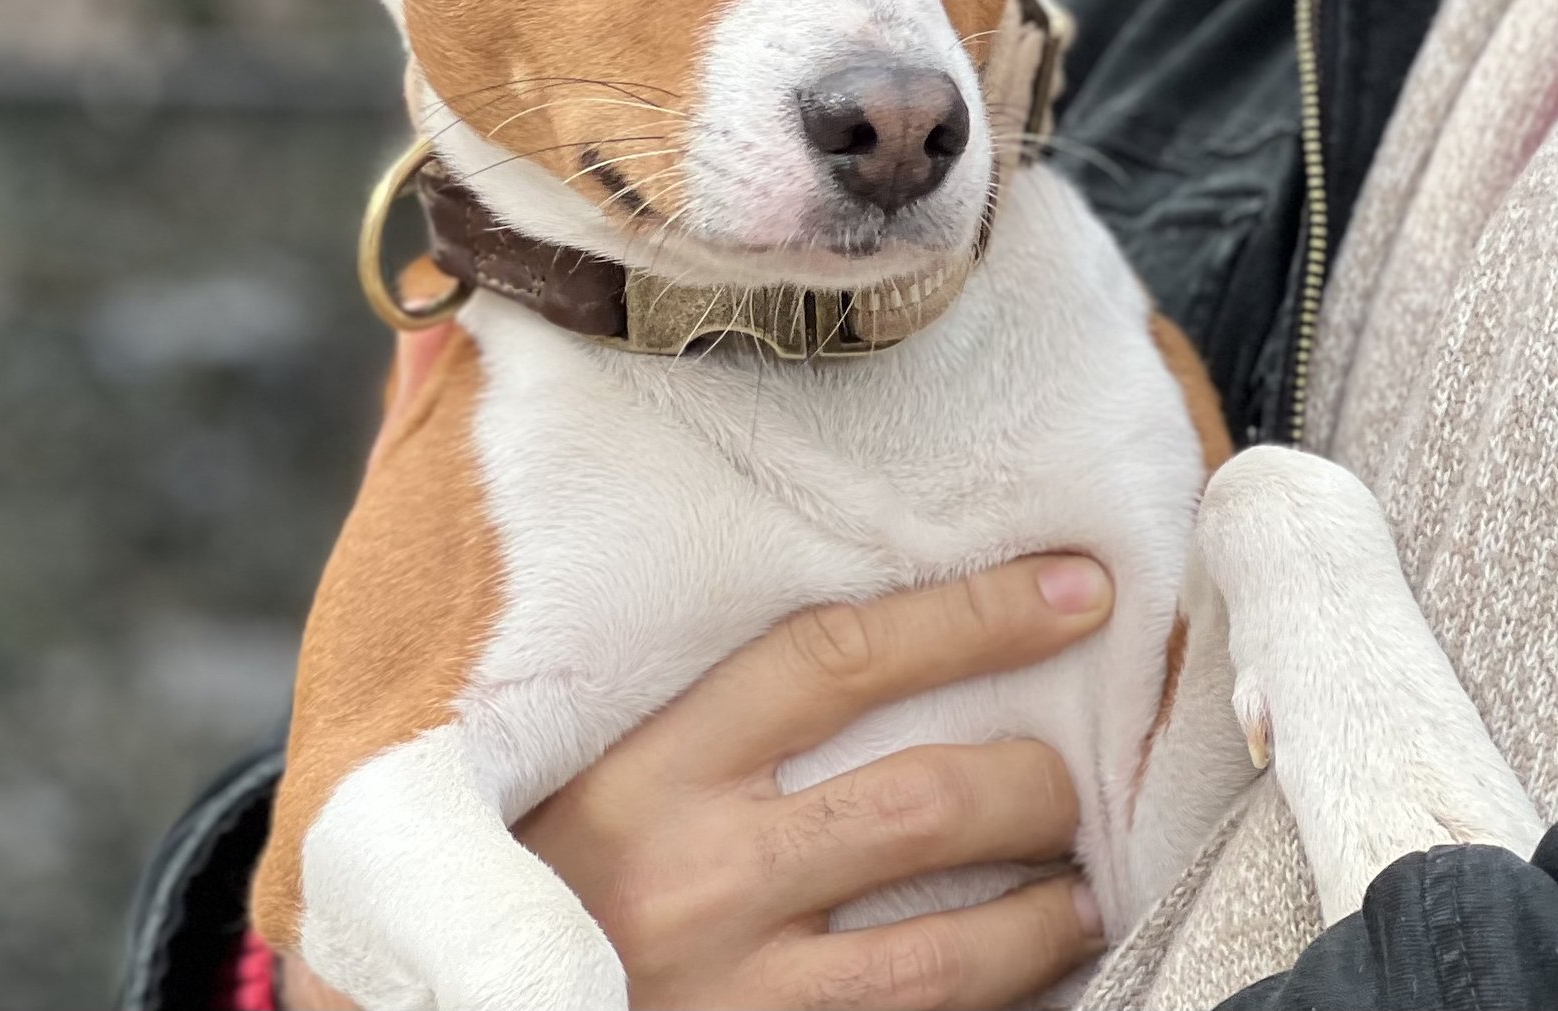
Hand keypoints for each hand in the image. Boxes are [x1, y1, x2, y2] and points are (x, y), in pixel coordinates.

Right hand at [537, 553, 1114, 1007]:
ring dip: (1046, 912)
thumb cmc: (547, 890)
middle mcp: (694, 879)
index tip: (1076, 589)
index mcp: (645, 774)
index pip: (836, 657)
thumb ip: (706, 724)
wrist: (475, 1010)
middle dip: (1035, 782)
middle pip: (921, 800)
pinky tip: (1034, 977)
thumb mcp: (594, 786)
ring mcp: (738, 995)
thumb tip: (886, 652)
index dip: (974, 616)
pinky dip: (1003, 1001)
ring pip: (948, 948)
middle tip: (1075, 775)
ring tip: (1081, 888)